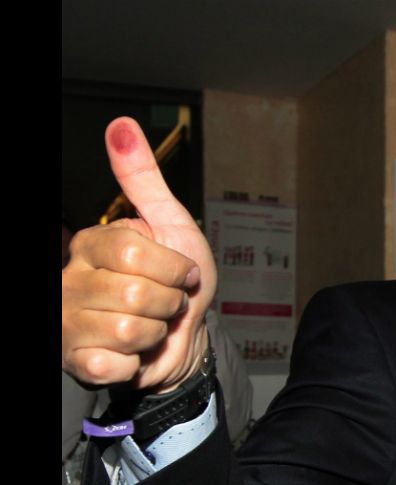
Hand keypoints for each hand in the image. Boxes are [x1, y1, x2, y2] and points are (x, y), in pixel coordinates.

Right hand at [62, 117, 216, 393]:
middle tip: (166, 302)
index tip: (180, 271)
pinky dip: (136, 360)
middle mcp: (71, 279)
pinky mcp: (76, 361)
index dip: (173, 267)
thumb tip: (121, 124)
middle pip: (135, 293)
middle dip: (170, 302)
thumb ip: (143, 178)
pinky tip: (132, 352)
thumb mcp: (171, 222)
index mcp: (92, 242)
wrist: (188, 335)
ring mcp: (68, 322)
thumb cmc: (181, 280)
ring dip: (156, 331)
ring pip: (127, 329)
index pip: (134, 252)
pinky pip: (110, 362)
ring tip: (152, 325)